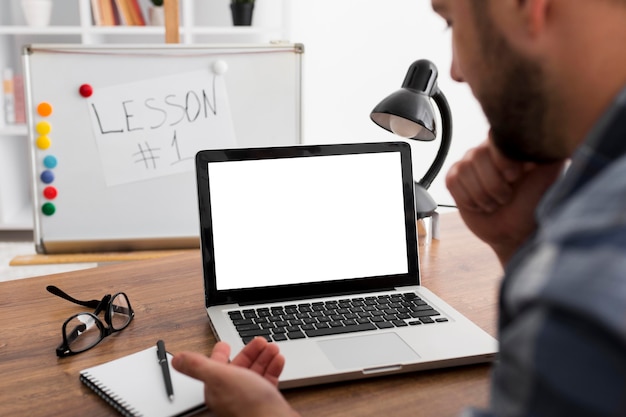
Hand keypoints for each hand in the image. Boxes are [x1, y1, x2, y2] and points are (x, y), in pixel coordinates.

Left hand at [172, 338, 298, 416]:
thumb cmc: (248, 405)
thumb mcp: (219, 377)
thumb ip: (198, 366)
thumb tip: (176, 359)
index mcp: (217, 389)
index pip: (215, 368)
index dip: (221, 354)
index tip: (225, 344)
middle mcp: (232, 395)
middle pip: (239, 368)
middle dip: (249, 352)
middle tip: (259, 341)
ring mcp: (249, 399)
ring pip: (255, 373)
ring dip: (263, 358)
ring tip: (271, 348)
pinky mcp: (265, 401)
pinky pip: (268, 381)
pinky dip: (273, 368)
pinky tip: (278, 360)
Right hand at [446, 139, 564, 264]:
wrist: (516, 232)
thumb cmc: (533, 205)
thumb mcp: (549, 175)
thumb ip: (547, 149)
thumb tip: (552, 128)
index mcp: (510, 144)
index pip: (494, 136)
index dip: (501, 160)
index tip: (515, 177)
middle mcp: (488, 149)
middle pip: (477, 155)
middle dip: (493, 185)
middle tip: (507, 196)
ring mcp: (470, 163)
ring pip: (464, 170)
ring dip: (482, 195)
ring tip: (496, 202)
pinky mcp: (455, 178)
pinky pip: (453, 182)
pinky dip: (468, 199)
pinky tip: (481, 204)